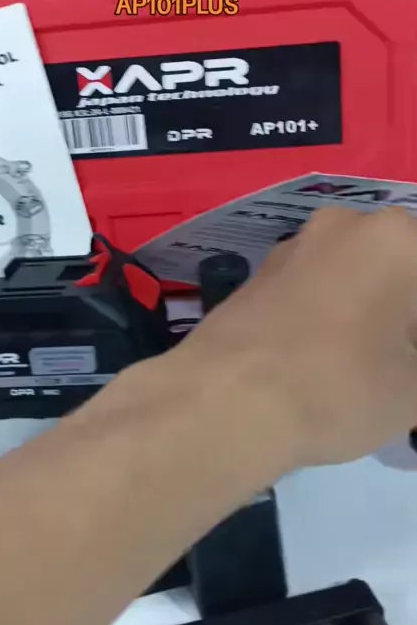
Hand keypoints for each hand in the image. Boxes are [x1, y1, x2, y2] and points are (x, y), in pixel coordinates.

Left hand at [170, 207, 416, 474]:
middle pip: (397, 273)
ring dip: (371, 315)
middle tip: (400, 370)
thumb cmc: (342, 385)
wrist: (226, 399)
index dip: (414, 330)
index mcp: (397, 237)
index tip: (407, 365)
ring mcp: (293, 249)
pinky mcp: (256, 279)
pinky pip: (312, 293)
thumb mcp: (415, 390)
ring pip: (353, 280)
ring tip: (367, 373)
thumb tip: (402, 352)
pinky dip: (328, 320)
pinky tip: (321, 366)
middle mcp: (344, 225)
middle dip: (403, 319)